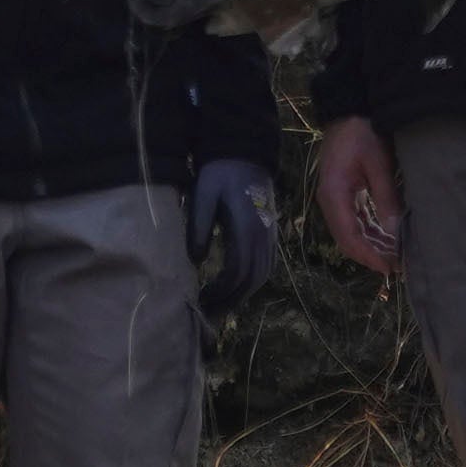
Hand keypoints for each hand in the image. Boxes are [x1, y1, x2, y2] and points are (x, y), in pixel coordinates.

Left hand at [188, 160, 278, 316]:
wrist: (243, 151)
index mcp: (248, 228)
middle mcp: (264, 236)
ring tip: (218, 307)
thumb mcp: (202, 194)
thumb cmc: (219, 172)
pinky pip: (264, 266)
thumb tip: (195, 260)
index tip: (200, 301)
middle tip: (207, 315)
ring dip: (240, 295)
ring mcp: (270, 236)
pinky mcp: (269, 234)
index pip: (238, 272)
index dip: (221, 291)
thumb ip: (198, 226)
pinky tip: (233, 289)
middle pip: (252, 280)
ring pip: (261, 276)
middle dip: (230, 301)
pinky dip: (249, 283)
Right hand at [313, 118, 401, 280]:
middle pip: (348, 239)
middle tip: (398, 267)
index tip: (389, 268)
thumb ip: (386, 197)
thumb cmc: (363, 132)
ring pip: (352, 232)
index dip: (368, 256)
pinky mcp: (343, 194)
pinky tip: (389, 239)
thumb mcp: (379, 163)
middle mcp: (330, 201)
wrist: (349, 111)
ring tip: (398, 256)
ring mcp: (335, 198)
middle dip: (372, 255)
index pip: (349, 236)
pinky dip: (371, 232)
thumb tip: (395, 231)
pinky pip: (355, 221)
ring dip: (373, 245)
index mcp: (334, 194)